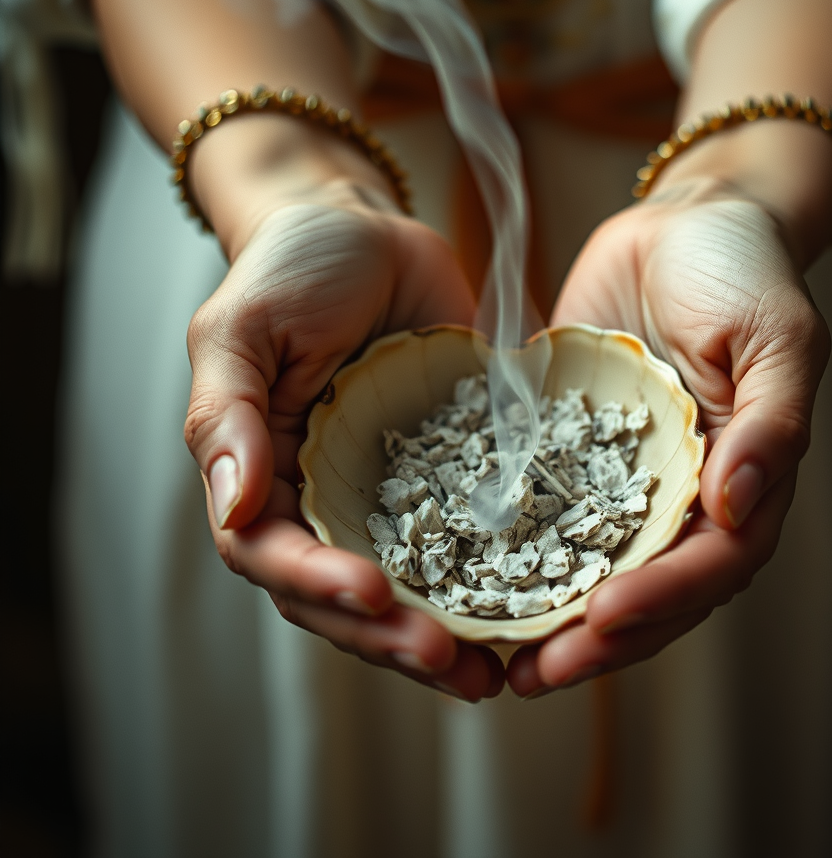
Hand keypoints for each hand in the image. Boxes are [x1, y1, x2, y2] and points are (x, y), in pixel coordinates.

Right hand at [185, 195, 503, 700]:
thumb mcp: (241, 331)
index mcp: (265, 477)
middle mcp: (326, 500)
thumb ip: (228, 418)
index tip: (375, 596)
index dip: (319, 586)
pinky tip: (536, 608)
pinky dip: (495, 579)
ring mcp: (391, 494)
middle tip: (453, 661)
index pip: (276, 556)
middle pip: (347, 594)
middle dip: (393, 634)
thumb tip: (233, 508)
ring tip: (495, 669)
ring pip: (413, 584)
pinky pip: (470, 537)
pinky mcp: (450, 474)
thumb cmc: (291, 270)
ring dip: (447, 630)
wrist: (369, 230)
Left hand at [507, 179, 829, 695]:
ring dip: (546, 614)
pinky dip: (509, 547)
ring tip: (492, 654)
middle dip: (594, 636)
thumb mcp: (777, 336)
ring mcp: (618, 475)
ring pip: (586, 563)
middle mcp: (679, 492)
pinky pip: (540, 506)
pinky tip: (462, 573)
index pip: (709, 564)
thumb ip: (771, 423)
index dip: (661, 600)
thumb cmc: (743, 270)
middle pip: (644, 586)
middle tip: (534, 672)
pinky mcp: (567, 446)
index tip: (603, 619)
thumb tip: (740, 508)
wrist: (682, 220)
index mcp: (740, 479)